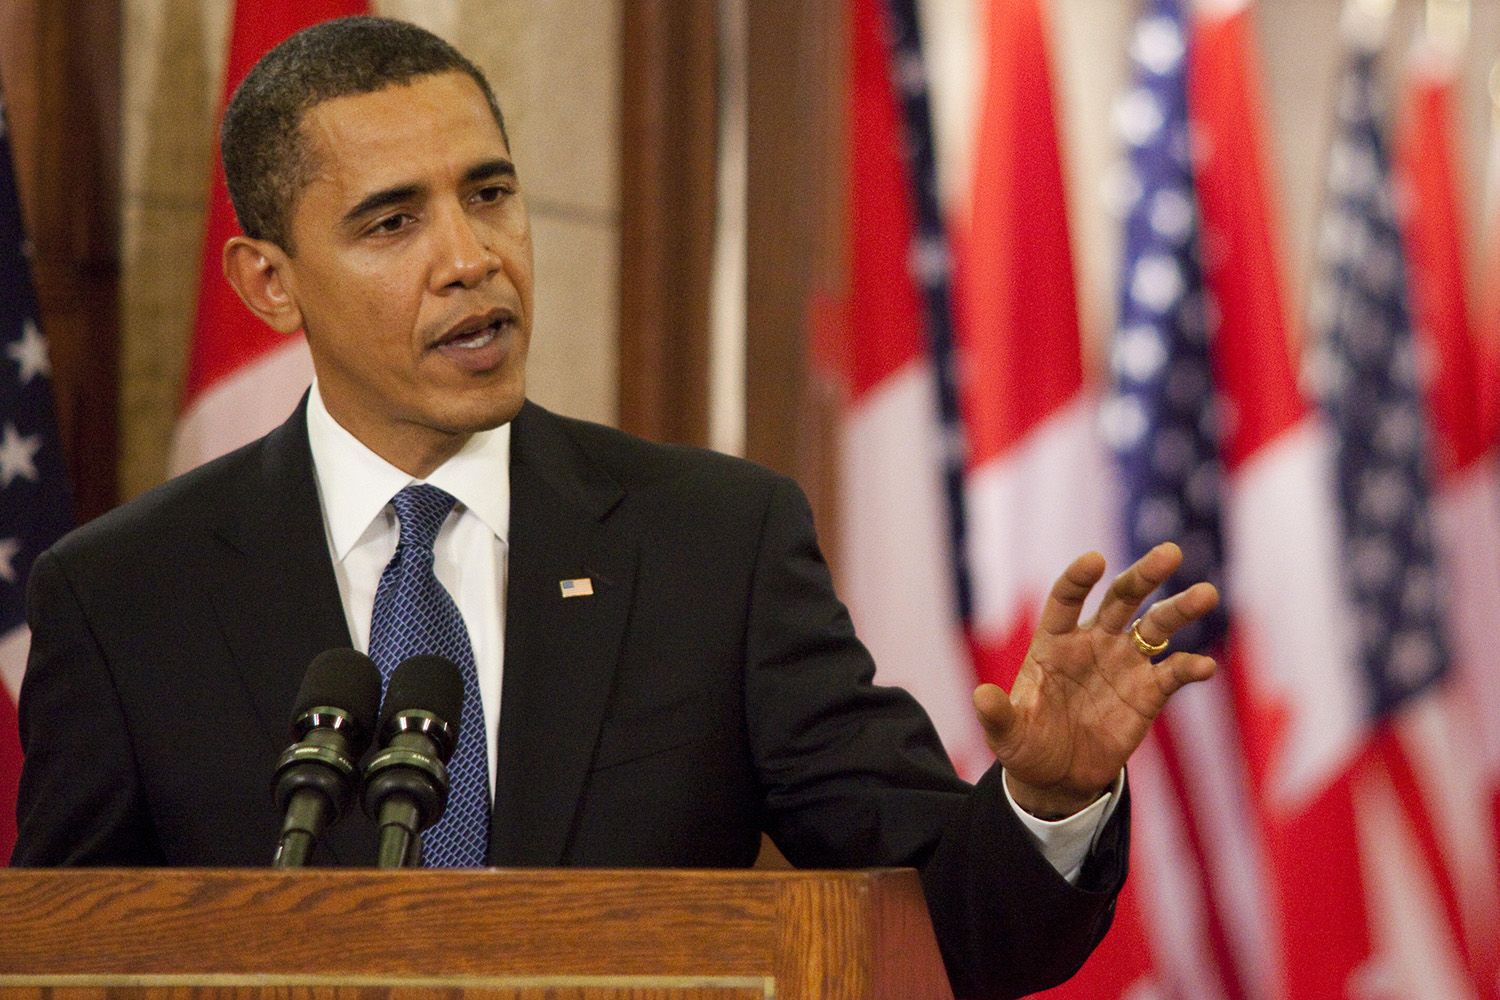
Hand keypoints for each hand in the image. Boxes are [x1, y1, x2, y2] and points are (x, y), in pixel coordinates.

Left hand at [974, 542, 1219, 818]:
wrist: (1058, 778)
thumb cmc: (1027, 746)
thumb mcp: (1007, 734)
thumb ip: (998, 716)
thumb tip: (981, 697)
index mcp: (1054, 642)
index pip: (1066, 599)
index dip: (1079, 579)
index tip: (1095, 560)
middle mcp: (1093, 643)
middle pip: (1121, 599)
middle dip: (1144, 575)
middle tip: (1170, 552)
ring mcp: (1124, 664)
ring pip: (1156, 627)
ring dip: (1180, 609)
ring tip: (1206, 593)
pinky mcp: (1148, 694)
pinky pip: (1172, 674)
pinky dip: (1190, 668)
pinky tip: (1204, 666)